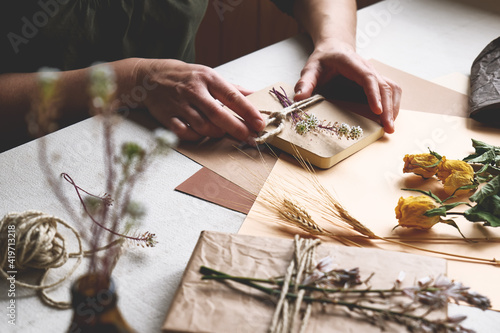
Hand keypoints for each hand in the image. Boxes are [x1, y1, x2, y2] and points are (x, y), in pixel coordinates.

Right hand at [133, 59, 263, 141]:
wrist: (149, 77)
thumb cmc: (185, 77)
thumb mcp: (208, 75)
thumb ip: (232, 88)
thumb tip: (256, 95)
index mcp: (207, 78)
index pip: (232, 96)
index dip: (248, 111)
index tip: (260, 123)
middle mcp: (193, 90)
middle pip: (218, 114)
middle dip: (236, 128)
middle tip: (249, 138)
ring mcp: (179, 104)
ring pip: (203, 126)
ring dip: (216, 133)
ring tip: (222, 132)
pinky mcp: (166, 116)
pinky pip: (185, 133)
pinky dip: (196, 137)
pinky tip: (201, 134)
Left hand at [293, 39, 400, 132]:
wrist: (334, 48)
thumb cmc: (323, 59)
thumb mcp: (310, 68)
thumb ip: (305, 82)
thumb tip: (299, 98)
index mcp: (352, 63)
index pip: (368, 78)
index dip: (374, 94)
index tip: (377, 110)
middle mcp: (368, 68)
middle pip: (384, 86)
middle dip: (388, 107)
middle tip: (388, 128)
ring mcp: (374, 74)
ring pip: (391, 88)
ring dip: (393, 107)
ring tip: (390, 126)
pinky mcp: (376, 81)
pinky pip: (390, 91)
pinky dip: (393, 104)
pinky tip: (389, 118)